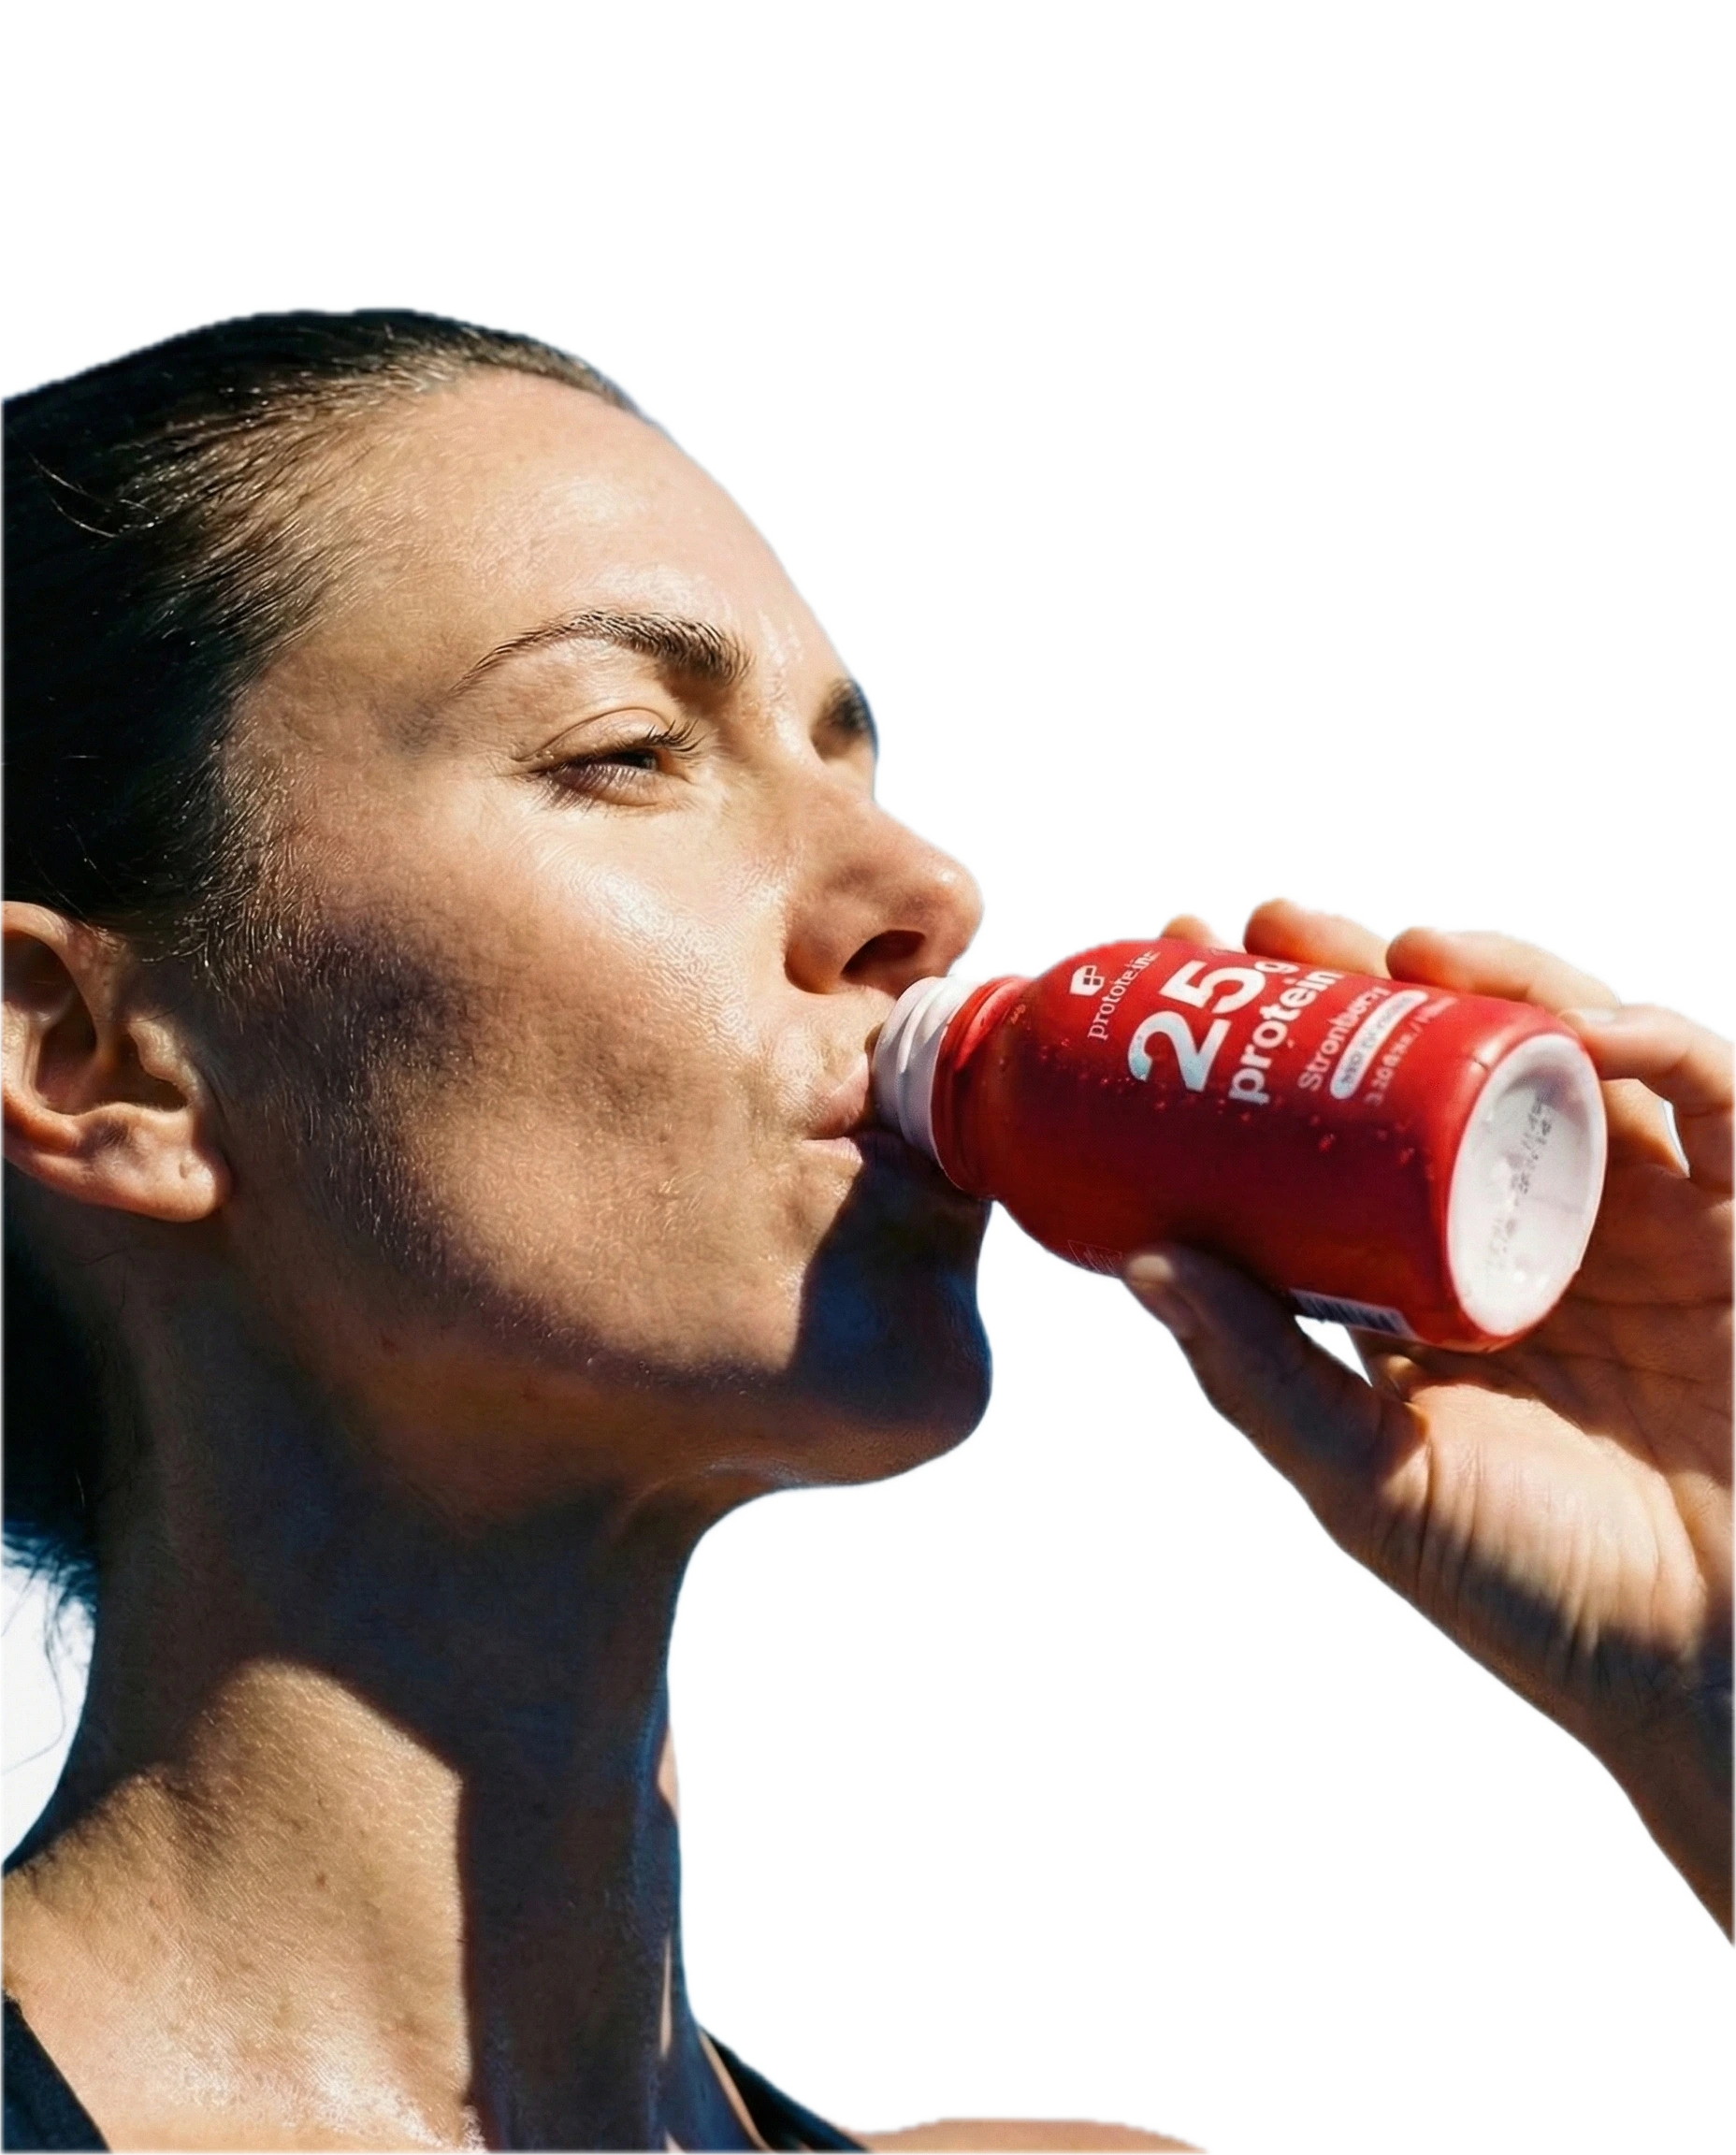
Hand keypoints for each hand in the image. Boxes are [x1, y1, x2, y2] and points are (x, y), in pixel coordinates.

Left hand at [1122, 898, 1735, 1943]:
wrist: (1725, 1679)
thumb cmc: (1544, 1595)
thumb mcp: (1370, 1479)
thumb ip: (1260, 1376)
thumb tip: (1129, 1259)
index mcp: (1444, 1280)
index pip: (1351, 1133)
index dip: (1276, 1049)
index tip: (1186, 979)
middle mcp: (1542, 1229)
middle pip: (1448, 1065)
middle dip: (1360, 981)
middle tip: (1267, 927)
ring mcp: (1656, 1216)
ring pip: (1571, 1051)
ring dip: (1492, 980)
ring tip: (1397, 946)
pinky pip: (1712, 1092)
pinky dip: (1649, 1037)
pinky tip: (1566, 1020)